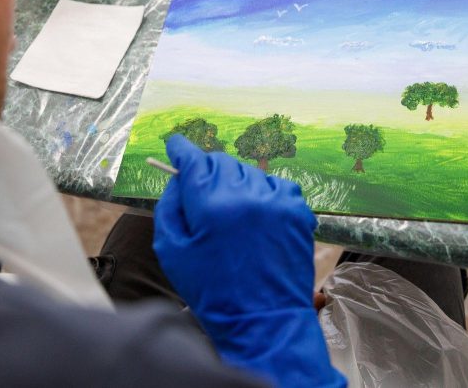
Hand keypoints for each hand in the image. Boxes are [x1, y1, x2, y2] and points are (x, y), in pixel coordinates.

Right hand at [153, 135, 344, 387]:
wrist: (264, 321)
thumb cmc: (212, 291)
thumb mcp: (173, 251)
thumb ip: (169, 207)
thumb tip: (177, 179)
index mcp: (211, 204)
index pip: (193, 159)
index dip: (181, 149)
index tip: (175, 145)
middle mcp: (246, 195)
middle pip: (220, 162)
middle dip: (207, 171)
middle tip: (202, 193)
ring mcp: (276, 201)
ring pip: (248, 171)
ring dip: (235, 183)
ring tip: (231, 216)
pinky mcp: (297, 210)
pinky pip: (274, 185)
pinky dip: (262, 194)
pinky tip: (256, 217)